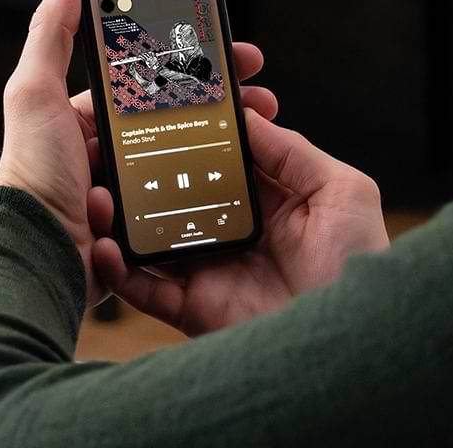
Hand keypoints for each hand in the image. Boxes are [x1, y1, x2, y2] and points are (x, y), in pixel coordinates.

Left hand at [0, 0, 278, 306]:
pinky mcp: (140, 224)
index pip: (148, 80)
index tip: (226, 52)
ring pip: (185, 160)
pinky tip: (229, 177)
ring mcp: (126, 189)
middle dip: (217, 104)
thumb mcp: (36, 94)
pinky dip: (205, 188)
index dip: (188, 64)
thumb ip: (51, 35)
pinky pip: (182, 200)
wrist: (40, 255)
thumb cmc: (33, 175)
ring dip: (220, 146)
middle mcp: (107, 151)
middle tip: (256, 95)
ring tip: (254, 133)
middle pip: (175, 119)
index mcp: (87, 118)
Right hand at [91, 109, 388, 335]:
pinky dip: (118, 268)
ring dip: (117, 216)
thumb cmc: (359, 261)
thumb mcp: (341, 191)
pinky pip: (144, 287)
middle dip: (138, 172)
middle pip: (170, 194)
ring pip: (147, 236)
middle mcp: (227, 229)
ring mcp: (207, 267)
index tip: (156, 110)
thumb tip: (247, 115)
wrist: (354, 342)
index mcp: (261, 199)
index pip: (211, 159)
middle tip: (106, 145)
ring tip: (94, 190)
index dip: (185, 136)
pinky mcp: (192, 306)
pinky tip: (104, 245)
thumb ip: (292, 151)